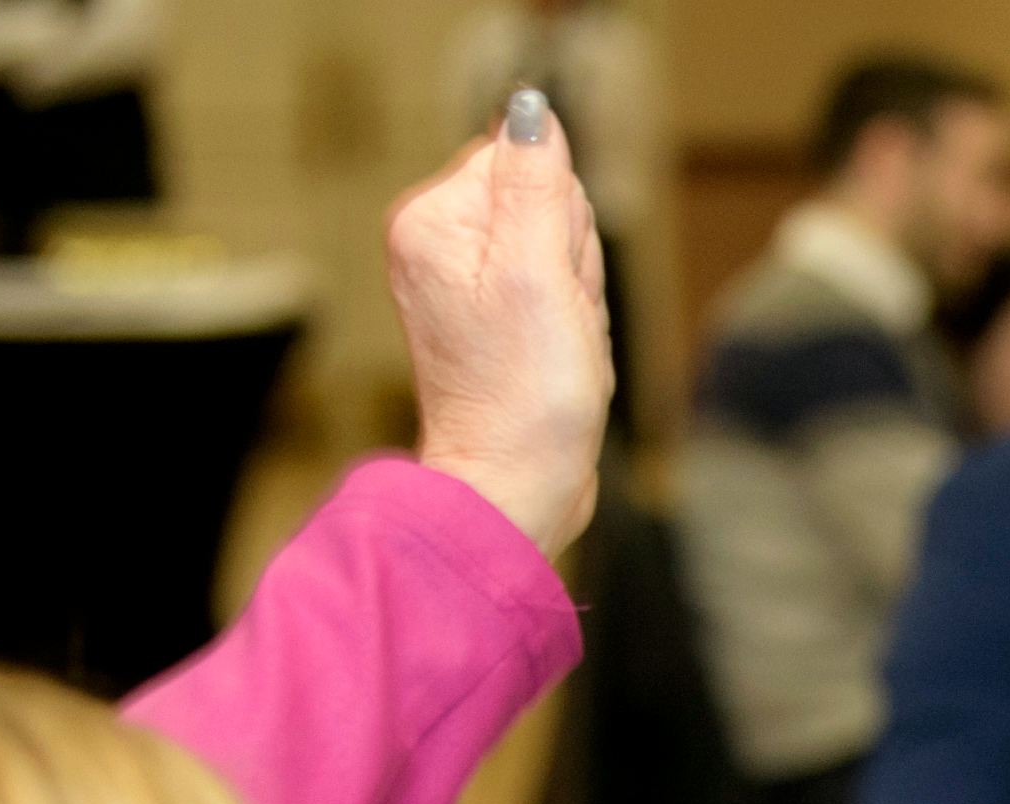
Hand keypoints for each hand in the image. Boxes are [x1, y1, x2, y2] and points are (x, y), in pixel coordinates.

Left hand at [392, 91, 613, 556]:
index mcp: (433, 220)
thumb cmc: (527, 397)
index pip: (525, 163)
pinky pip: (554, 286)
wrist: (517, 485)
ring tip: (557, 344)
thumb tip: (530, 111)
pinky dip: (570, 320)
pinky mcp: (488, 314)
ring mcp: (461, 280)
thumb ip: (536, 184)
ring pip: (558, 246)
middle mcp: (436, 242)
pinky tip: (557, 356)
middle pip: (544, 203)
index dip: (562, 223)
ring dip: (576, 296)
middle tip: (557, 321)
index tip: (551, 283)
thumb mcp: (541, 276)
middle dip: (570, 262)